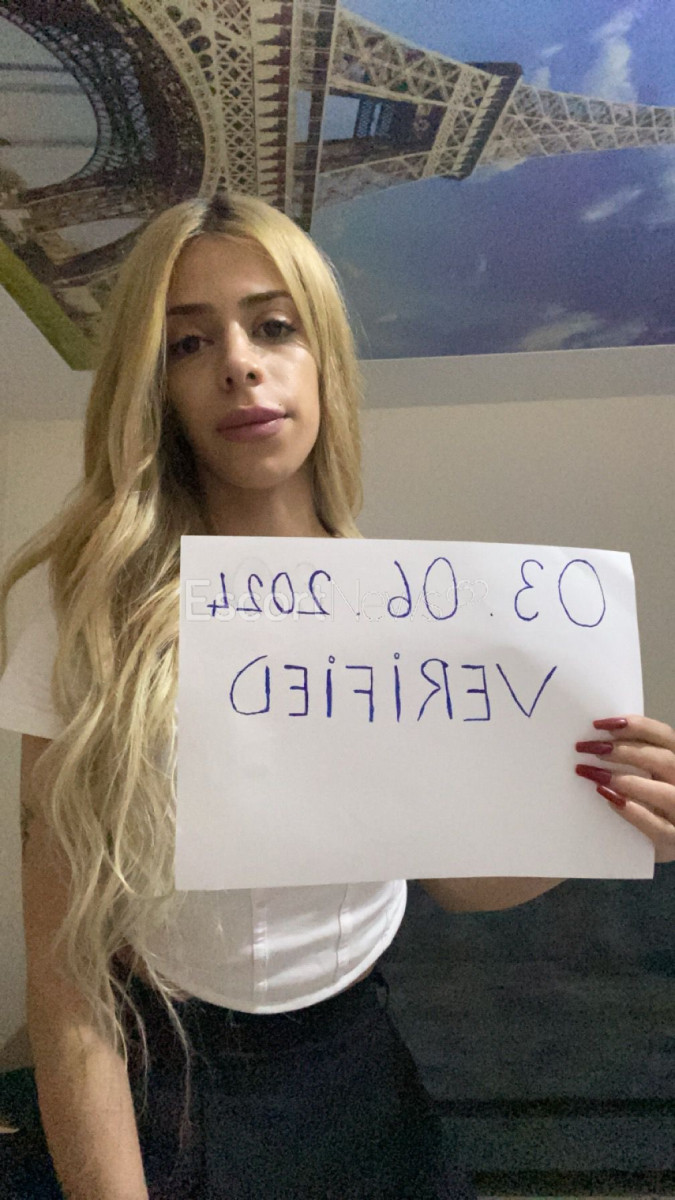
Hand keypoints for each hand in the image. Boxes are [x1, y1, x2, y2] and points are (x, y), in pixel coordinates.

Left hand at [575, 715, 674, 862]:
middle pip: (665, 760)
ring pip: (666, 793)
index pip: (664, 736)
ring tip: (594, 774)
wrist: (665, 844)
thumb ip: (633, 759)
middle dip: (624, 751)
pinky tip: (608, 798)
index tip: (600, 724)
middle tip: (589, 749)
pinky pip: (657, 826)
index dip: (636, 726)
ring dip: (627, 781)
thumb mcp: (647, 776)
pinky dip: (632, 811)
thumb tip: (594, 740)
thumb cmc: (649, 804)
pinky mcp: (672, 840)